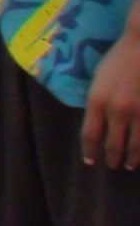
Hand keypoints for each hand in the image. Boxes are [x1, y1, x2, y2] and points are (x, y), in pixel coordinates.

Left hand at [83, 32, 139, 168]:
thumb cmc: (118, 59)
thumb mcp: (98, 80)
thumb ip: (97, 103)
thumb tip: (98, 123)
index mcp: (97, 101)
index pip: (90, 135)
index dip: (90, 151)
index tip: (90, 162)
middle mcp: (116, 111)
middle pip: (112, 144)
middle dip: (112, 158)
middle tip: (112, 166)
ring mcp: (138, 113)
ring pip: (134, 145)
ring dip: (132, 158)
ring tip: (130, 165)